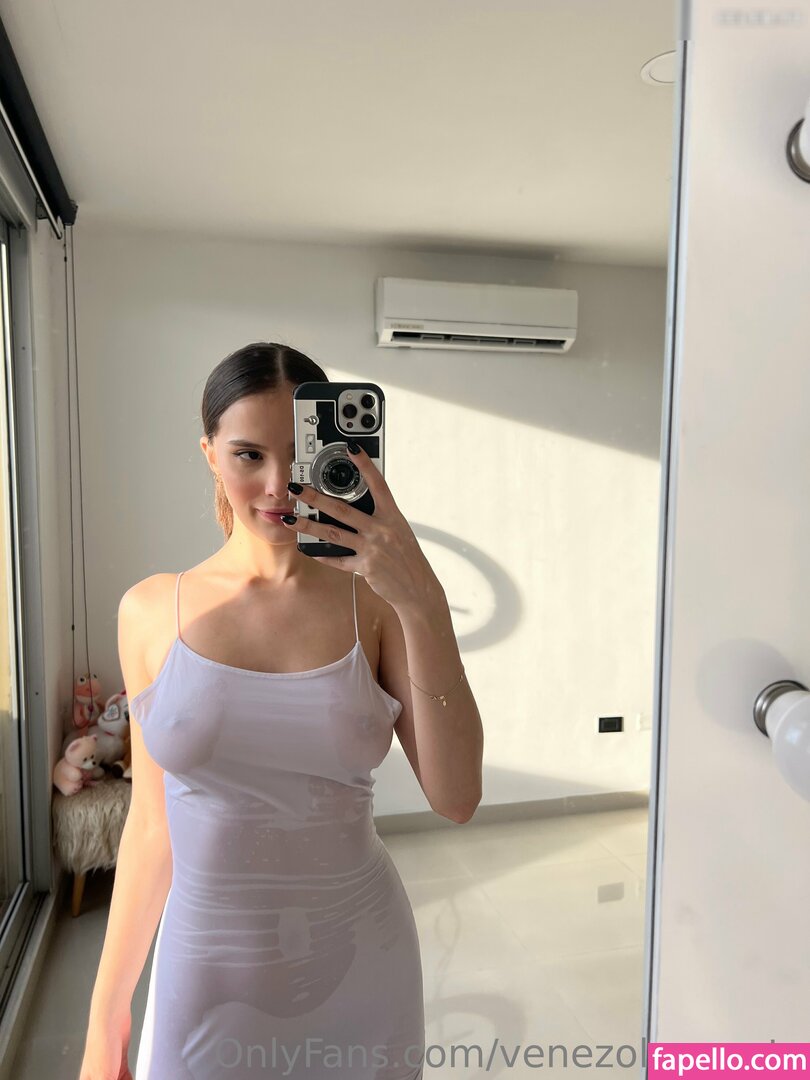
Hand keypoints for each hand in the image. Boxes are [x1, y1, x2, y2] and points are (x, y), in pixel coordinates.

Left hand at [282, 444, 441, 613]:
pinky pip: (339, 560)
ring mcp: (373, 549)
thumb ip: (379, 518)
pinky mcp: (366, 567)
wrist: (419, 587)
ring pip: (334, 533)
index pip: (378, 484)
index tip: (352, 448)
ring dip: (309, 525)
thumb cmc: (408, 557)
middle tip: (296, 487)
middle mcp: (382, 529)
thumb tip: (354, 508)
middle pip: (342, 509)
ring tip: (290, 518)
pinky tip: (309, 549)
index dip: (365, 464)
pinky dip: (324, 555)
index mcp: (393, 516)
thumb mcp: (399, 531)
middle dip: (315, 497)